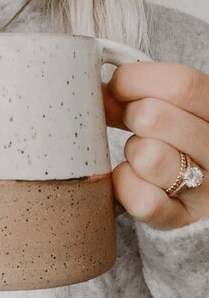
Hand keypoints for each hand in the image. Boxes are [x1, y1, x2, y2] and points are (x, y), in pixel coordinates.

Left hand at [103, 62, 208, 229]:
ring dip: (132, 153)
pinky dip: (127, 187)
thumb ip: (136, 95)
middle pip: (154, 117)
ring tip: (141, 155)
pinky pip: (143, 200)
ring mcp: (206, 187)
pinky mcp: (184, 217)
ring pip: (147, 157)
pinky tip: (134, 180)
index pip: (180, 83)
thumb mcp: (167, 107)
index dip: (135, 80)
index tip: (117, 87)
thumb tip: (99, 91)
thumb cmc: (173, 138)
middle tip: (134, 123)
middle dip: (131, 116)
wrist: (190, 186)